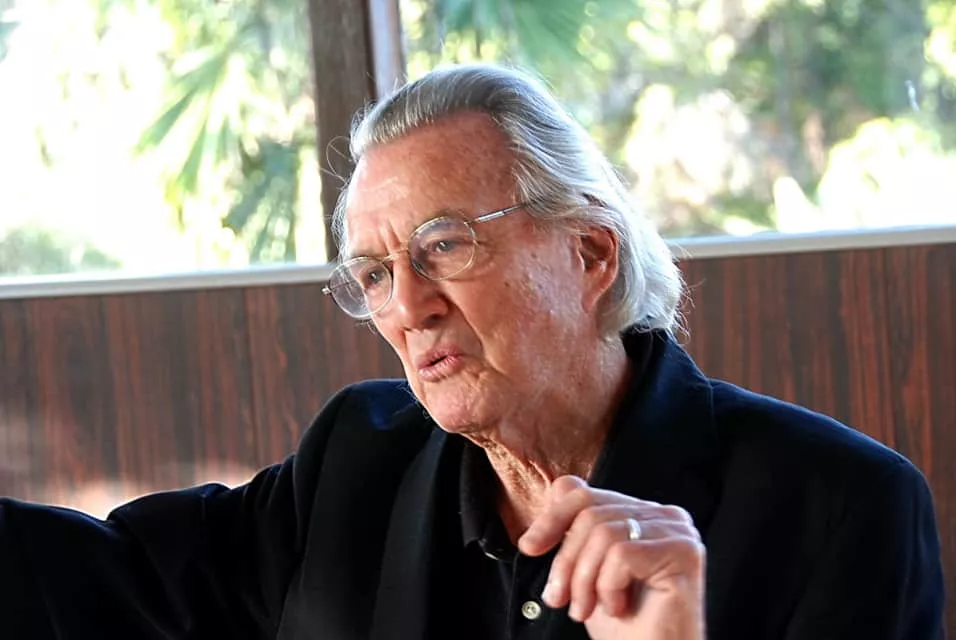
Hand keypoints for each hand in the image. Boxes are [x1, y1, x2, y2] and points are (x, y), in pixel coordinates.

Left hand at [518, 475, 704, 639]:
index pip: (585, 492)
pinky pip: (622, 555)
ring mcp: (678, 531)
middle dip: (566, 560)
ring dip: (583, 579)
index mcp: (642, 513)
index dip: (552, 518)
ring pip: (603, 532)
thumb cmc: (624, 625)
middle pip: (590, 511)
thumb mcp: (588, 569)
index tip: (530, 548)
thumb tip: (554, 491)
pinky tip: (618, 608)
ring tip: (583, 609)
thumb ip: (577, 528)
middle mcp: (665, 515)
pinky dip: (608, 587)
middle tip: (558, 597)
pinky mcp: (684, 552)